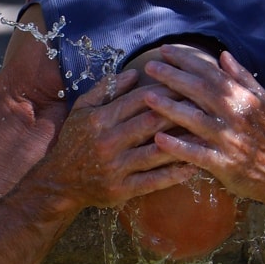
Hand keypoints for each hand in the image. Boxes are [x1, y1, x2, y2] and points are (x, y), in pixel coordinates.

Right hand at [34, 70, 197, 209]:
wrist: (58, 182)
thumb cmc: (74, 141)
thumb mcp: (82, 109)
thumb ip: (106, 89)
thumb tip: (134, 73)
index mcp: (99, 119)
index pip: (139, 100)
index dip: (165, 91)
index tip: (186, 85)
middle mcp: (107, 142)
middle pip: (151, 123)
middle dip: (180, 112)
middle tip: (204, 106)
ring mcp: (115, 168)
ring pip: (156, 152)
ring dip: (183, 143)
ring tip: (206, 135)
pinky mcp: (121, 190)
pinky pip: (153, 181)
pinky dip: (174, 174)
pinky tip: (193, 166)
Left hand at [142, 46, 264, 202]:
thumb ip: (243, 77)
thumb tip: (223, 55)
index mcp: (244, 98)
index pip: (211, 72)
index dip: (187, 60)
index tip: (166, 50)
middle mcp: (235, 115)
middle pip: (199, 91)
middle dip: (172, 76)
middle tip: (149, 67)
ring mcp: (228, 140)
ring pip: (195, 119)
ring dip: (170, 107)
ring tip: (147, 97)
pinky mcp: (223, 163)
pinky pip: (197, 153)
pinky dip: (178, 147)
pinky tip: (159, 139)